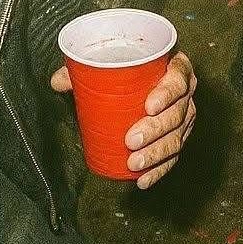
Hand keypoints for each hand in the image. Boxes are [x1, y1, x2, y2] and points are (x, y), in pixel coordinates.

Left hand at [51, 51, 197, 189]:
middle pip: (177, 113)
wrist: (147, 82)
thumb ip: (85, 69)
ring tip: (134, 163)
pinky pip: (173, 156)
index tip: (148, 106)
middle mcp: (184, 92)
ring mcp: (184, 117)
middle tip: (130, 140)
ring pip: (177, 137)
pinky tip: (143, 179)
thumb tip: (58, 81)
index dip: (167, 93)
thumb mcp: (112, 64)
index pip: (178, 78)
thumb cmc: (132, 70)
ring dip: (156, 154)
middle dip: (155, 130)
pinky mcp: (179, 137)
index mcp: (175, 67)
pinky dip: (159, 170)